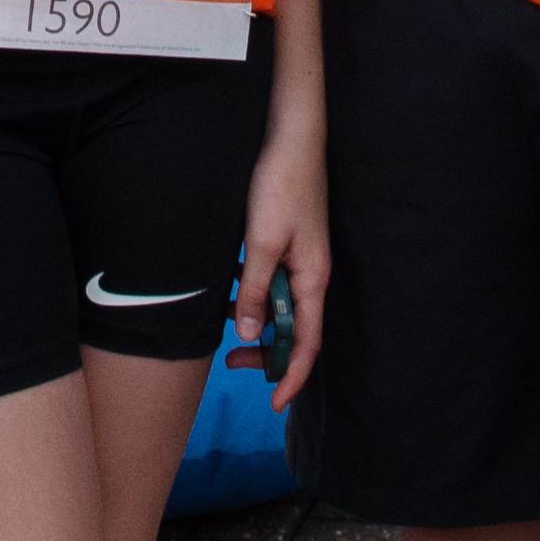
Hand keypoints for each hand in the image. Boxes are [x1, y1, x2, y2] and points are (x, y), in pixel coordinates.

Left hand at [228, 125, 327, 409]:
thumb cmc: (280, 186)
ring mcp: (301, 259)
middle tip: (233, 363)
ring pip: (282, 306)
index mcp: (312, 280)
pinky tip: (232, 288)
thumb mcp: (260, 242)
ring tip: (227, 328)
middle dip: (268, 353)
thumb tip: (249, 334)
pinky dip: (255, 294)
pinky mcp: (289, 243)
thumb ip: (254, 291)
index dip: (292, 376)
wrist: (291, 138)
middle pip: (295, 330)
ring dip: (258, 322)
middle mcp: (311, 275)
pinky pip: (274, 282)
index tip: (274, 402)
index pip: (308, 343)